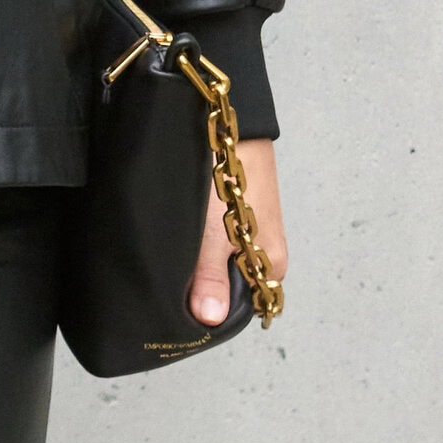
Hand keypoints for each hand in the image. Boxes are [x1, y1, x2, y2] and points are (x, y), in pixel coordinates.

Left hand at [189, 138, 287, 326]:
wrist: (230, 123)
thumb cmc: (232, 176)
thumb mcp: (214, 233)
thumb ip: (210, 276)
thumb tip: (210, 319)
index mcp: (273, 262)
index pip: (245, 305)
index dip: (214, 308)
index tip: (182, 308)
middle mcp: (266, 247)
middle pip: (231, 282)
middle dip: (202, 285)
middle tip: (169, 281)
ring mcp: (251, 226)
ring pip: (220, 257)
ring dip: (197, 259)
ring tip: (172, 253)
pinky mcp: (236, 207)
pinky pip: (216, 235)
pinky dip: (198, 237)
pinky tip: (180, 232)